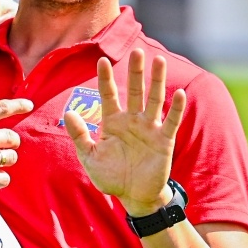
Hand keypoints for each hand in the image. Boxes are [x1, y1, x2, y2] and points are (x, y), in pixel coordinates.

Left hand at [64, 49, 185, 214]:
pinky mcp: (164, 140)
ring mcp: (149, 128)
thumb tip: (69, 112)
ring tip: (159, 61)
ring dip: (157, 81)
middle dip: (136, 72)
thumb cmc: (111, 176)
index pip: (109, 94)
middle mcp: (132, 120)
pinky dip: (176, 108)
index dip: (106, 78)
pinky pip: (171, 121)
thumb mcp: (90, 157)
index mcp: (113, 122)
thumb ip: (80, 135)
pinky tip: (179, 93)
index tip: (101, 60)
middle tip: (138, 51)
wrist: (133, 196)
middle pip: (134, 91)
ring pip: (154, 100)